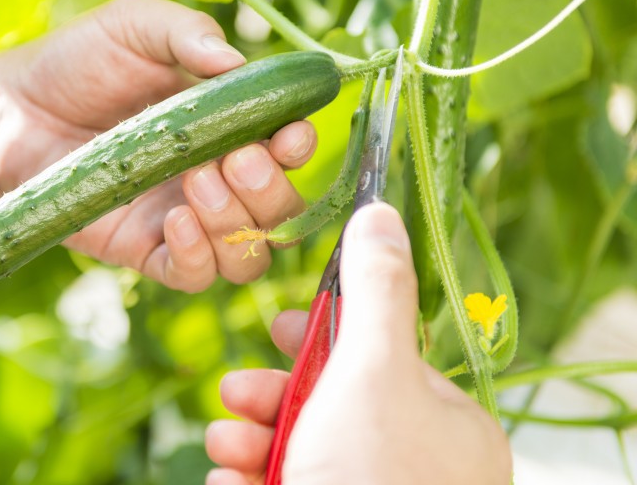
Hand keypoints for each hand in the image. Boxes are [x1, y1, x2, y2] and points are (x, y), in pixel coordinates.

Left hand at [0, 0, 316, 290]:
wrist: (11, 110)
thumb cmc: (76, 61)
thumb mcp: (133, 26)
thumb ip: (186, 32)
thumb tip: (237, 61)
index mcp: (228, 124)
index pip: (287, 149)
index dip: (298, 147)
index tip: (288, 134)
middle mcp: (217, 177)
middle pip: (281, 211)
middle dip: (270, 190)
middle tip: (234, 158)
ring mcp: (184, 218)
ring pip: (248, 254)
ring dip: (238, 224)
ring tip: (197, 181)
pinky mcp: (146, 250)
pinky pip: (196, 277)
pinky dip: (199, 256)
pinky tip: (173, 219)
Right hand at [204, 203, 511, 483]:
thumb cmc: (376, 480)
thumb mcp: (373, 372)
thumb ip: (374, 291)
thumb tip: (382, 210)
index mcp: (444, 423)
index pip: (379, 356)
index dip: (323, 334)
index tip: (279, 322)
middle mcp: (413, 466)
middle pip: (329, 403)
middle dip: (270, 395)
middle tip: (234, 393)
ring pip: (297, 449)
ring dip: (249, 439)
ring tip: (224, 445)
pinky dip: (250, 481)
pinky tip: (229, 482)